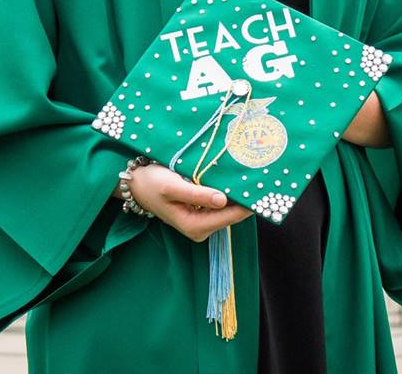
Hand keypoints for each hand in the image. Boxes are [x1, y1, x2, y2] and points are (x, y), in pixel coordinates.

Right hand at [124, 163, 252, 242]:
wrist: (138, 184)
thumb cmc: (153, 184)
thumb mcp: (172, 187)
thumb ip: (197, 194)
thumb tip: (223, 200)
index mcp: (195, 226)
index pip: (231, 217)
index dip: (248, 203)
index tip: (263, 187)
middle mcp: (202, 228)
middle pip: (232, 213)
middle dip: (244, 196)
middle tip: (260, 174)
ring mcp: (202, 221)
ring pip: (228, 208)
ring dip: (236, 192)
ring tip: (250, 173)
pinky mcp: (201, 212)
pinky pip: (221, 203)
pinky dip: (227, 191)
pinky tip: (233, 177)